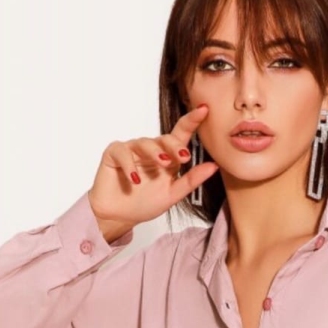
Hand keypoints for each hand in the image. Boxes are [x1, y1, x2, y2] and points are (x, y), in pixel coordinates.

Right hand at [87, 104, 218, 236]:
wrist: (120, 216)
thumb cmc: (144, 204)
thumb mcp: (172, 194)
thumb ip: (191, 180)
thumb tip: (214, 166)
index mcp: (168, 157)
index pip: (181, 135)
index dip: (192, 121)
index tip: (204, 110)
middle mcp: (151, 150)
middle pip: (164, 138)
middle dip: (175, 146)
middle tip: (183, 157)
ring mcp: (132, 150)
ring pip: (144, 142)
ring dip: (155, 153)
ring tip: (162, 164)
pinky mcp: (114, 154)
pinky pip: (122, 152)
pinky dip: (129, 165)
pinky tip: (135, 179)